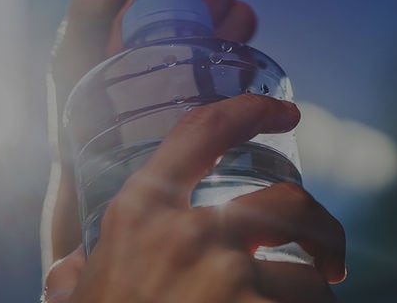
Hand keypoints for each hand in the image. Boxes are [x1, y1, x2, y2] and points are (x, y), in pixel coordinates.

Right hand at [43, 95, 345, 302]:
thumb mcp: (75, 299)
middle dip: (322, 229)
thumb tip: (68, 272)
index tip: (287, 112)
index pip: (200, 133)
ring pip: (309, 277)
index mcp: (140, 214)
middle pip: (289, 202)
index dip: (250, 112)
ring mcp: (228, 278)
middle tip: (328, 259)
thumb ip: (76, 275)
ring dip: (316, 301)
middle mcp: (189, 234)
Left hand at [44, 0, 258, 262]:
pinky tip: (238, 69)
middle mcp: (168, 26)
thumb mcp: (71, 62)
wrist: (98, 190)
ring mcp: (198, 59)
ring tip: (226, 35)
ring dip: (237, 18)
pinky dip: (249, 59)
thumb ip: (88, 8)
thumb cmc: (75, 124)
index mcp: (130, 6)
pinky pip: (248, 65)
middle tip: (206, 9)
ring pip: (234, 18)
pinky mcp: (220, 95)